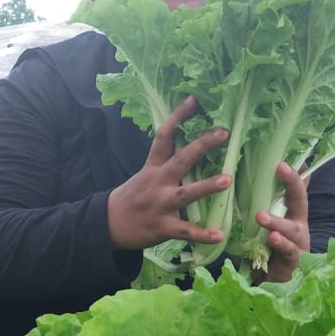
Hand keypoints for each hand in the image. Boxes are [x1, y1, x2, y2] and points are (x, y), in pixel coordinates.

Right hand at [105, 96, 232, 249]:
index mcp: (153, 168)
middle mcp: (157, 183)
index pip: (164, 136)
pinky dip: (202, 234)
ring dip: (206, 186)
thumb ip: (165, 164)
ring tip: (227, 180)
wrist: (107, 225)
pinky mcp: (162, 227)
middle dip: (202, 146)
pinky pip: (185, 231)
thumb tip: (192, 148)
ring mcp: (160, 205)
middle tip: (224, 133)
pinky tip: (219, 235)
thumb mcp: (144, 175)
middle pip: (180, 160)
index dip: (178, 116)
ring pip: (185, 194)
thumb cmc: (131, 198)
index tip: (194, 99)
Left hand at [253, 161, 309, 282]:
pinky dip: (281, 244)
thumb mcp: (256, 228)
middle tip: (281, 167)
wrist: (270, 285)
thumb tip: (232, 188)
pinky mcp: (295, 262)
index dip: (291, 173)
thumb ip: (252, 211)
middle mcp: (298, 226)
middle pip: (300, 200)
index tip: (283, 156)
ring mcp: (298, 244)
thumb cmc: (263, 252)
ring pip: (292, 228)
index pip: (292, 189)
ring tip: (261, 216)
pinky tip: (273, 238)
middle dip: (292, 183)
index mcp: (289, 215)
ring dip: (276, 221)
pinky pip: (289, 251)